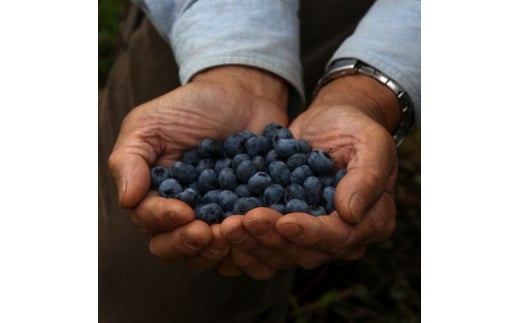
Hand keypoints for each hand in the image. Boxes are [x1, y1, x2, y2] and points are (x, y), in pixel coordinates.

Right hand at [108, 66, 287, 273]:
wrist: (242, 95)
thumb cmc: (190, 107)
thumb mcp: (149, 124)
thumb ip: (130, 159)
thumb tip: (126, 200)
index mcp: (154, 195)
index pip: (150, 221)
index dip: (164, 222)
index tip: (184, 212)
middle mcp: (183, 213)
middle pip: (176, 247)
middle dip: (189, 244)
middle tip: (207, 233)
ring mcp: (217, 217)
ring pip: (210, 252)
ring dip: (219, 249)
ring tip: (233, 233)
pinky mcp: (248, 215)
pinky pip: (247, 241)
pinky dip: (252, 241)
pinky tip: (259, 229)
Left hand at [220, 74, 400, 278]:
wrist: (332, 120)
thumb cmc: (357, 128)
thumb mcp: (371, 143)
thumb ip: (367, 177)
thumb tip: (351, 213)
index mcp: (370, 222)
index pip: (339, 237)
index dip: (311, 233)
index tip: (286, 222)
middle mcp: (341, 236)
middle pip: (304, 251)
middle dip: (272, 239)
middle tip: (244, 223)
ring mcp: (310, 233)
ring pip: (279, 251)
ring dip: (251, 242)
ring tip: (227, 226)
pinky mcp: (285, 226)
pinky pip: (263, 241)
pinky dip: (243, 238)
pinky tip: (221, 229)